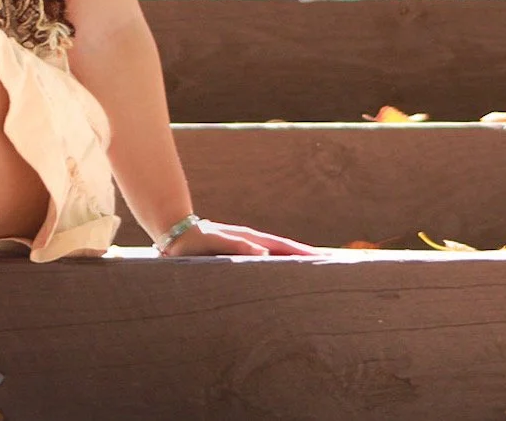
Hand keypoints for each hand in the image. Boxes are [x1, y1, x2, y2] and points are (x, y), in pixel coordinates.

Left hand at [162, 218, 321, 257]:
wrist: (174, 233)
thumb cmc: (192, 241)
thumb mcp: (213, 243)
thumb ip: (236, 246)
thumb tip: (263, 252)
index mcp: (249, 239)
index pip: (283, 246)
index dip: (304, 253)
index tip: (325, 258)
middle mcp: (251, 241)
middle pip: (285, 249)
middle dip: (306, 256)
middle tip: (331, 265)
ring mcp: (246, 246)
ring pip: (276, 254)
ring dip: (294, 260)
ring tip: (313, 270)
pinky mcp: (239, 254)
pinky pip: (265, 259)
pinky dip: (279, 264)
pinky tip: (282, 273)